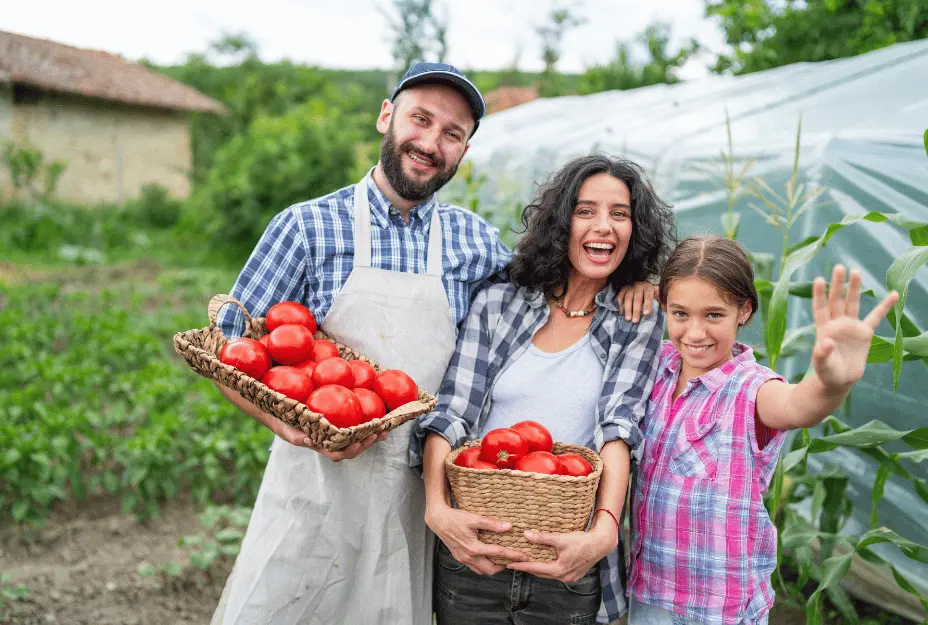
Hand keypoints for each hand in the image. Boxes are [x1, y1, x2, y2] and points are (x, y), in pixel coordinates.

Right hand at [270, 417, 386, 460]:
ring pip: (355, 439)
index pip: (338, 454)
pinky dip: (365, 425)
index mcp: (320, 446)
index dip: (350, 451)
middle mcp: (330, 442)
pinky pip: (353, 427)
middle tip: (379, 434)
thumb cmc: (283, 424)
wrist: (279, 414)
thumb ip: (298, 437)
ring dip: (370, 436)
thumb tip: (311, 440)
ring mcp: (334, 434)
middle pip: (352, 448)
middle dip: (366, 443)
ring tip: (383, 430)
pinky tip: (376, 420)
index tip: (359, 443)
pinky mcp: (336, 423)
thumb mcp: (288, 431)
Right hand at [425, 504, 527, 574]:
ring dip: (493, 567)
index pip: (498, 553)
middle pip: (491, 569)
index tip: (523, 555)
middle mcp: (468, 557)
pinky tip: (488, 557)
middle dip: (503, 566)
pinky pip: (474, 567)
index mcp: (474, 548)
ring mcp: (463, 559)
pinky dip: (483, 565)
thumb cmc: (455, 518)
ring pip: (482, 570)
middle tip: (513, 559)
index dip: (512, 554)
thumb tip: (509, 526)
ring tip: (502, 559)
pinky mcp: (460, 557)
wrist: (438, 520)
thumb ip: (492, 524)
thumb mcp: (474, 518)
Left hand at [506, 524, 615, 582]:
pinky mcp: (574, 574)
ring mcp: (569, 577)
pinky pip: (556, 573)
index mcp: (559, 569)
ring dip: (539, 569)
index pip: (535, 568)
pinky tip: (544, 562)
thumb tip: (526, 535)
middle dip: (528, 568)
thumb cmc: (581, 541)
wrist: (601, 544)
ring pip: (549, 574)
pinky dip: (548, 568)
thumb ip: (543, 537)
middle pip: (541, 573)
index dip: (521, 566)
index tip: (509, 564)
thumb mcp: (561, 538)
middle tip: (515, 563)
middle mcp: (564, 576)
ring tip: (527, 563)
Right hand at [616, 281, 658, 322]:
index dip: (647, 305)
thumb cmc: (649, 292)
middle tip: (635, 321)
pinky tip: (622, 313)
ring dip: (627, 309)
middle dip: (636, 310)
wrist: (640, 283)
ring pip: (628, 299)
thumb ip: (659, 299)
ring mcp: (630, 288)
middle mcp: (638, 286)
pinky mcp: (623, 290)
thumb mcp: (656, 293)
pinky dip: (620, 305)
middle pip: (637, 299)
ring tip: (628, 319)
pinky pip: (620, 297)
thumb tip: (664, 307)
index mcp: (648, 288)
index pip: (648, 296)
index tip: (646, 314)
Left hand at [811, 265, 897, 389]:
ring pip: (852, 304)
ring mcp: (851, 326)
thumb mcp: (821, 364)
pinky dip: (884, 306)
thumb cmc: (826, 371)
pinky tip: (893, 294)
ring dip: (854, 288)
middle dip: (838, 285)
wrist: (839, 380)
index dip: (819, 295)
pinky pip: (876, 317)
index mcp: (823, 329)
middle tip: (839, 267)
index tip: (818, 279)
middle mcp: (836, 324)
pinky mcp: (864, 333)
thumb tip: (825, 341)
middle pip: (836, 300)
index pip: (820, 308)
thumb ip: (821, 353)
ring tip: (856, 271)